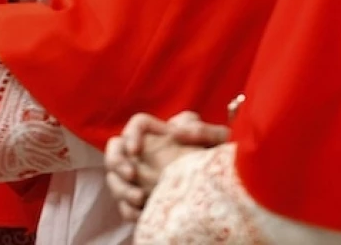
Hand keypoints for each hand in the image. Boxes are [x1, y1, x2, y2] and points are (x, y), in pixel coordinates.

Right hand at [104, 111, 229, 220]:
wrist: (225, 193)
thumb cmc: (221, 160)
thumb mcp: (217, 141)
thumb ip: (200, 129)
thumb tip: (175, 131)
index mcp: (162, 134)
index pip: (138, 124)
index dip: (131, 134)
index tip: (136, 150)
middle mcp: (146, 153)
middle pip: (115, 148)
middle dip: (117, 161)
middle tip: (132, 175)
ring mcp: (141, 178)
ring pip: (114, 178)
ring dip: (121, 188)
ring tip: (140, 199)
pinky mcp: (142, 200)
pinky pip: (124, 205)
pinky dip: (128, 210)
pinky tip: (141, 215)